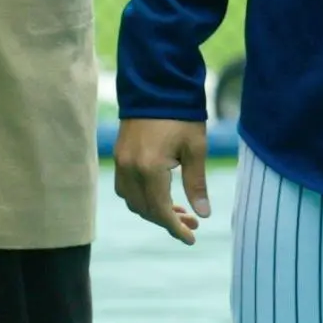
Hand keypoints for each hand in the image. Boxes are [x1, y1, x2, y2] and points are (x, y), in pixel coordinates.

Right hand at [113, 118, 210, 244]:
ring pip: (132, 201)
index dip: (176, 229)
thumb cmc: (181, 115)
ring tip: (178, 210)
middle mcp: (130, 168)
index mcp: (150, 168)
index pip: (160, 211)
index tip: (191, 238)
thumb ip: (196, 183)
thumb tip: (203, 214)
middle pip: (144, 210)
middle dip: (167, 221)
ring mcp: (121, 161)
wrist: (157, 84)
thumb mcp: (195, 148)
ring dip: (152, 210)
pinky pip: (124, 187)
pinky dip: (140, 197)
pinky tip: (160, 193)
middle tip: (192, 223)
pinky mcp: (119, 154)